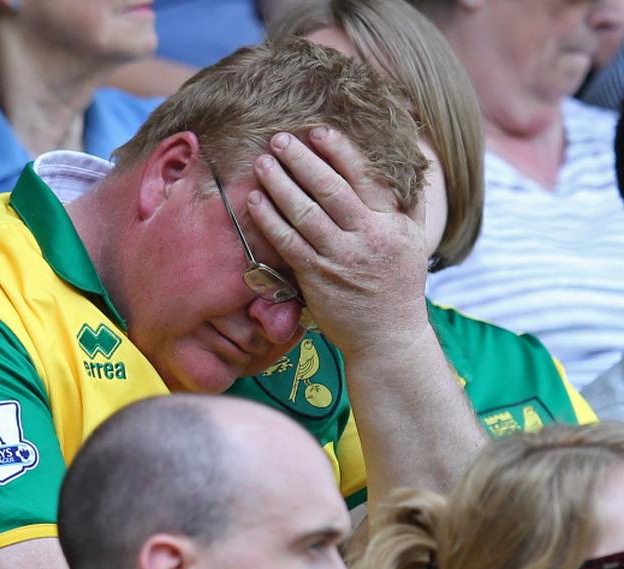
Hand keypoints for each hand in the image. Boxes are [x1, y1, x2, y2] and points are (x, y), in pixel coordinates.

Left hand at [246, 127, 429, 357]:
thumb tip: (410, 157)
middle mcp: (368, 237)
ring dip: (280, 184)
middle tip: (280, 139)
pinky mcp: (317, 277)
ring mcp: (340, 258)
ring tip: (262, 163)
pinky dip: (270, 219)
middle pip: (330, 189)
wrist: (387, 336)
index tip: (318, 131)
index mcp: (393, 222)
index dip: (340, 151)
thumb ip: (407, 200)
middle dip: (302, 160)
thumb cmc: (397, 282)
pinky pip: (288, 242)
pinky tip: (255, 201)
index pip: (365, 177)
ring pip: (304, 212)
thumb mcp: (413, 238)